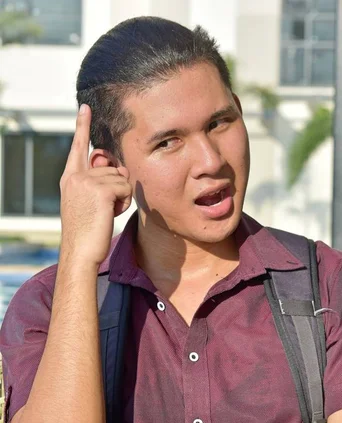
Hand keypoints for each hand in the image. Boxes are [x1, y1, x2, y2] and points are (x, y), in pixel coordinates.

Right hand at [59, 104, 132, 265]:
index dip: (82, 126)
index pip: (78, 148)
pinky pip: (125, 188)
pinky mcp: (100, 189)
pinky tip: (110, 214)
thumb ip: (99, 182)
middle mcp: (76, 176)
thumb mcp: (88, 203)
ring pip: (121, 179)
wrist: (80, 252)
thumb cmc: (87, 232)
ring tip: (105, 213)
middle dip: (116, 188)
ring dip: (121, 197)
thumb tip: (117, 166)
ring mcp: (87, 181)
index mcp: (70, 178)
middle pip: (112, 168)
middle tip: (104, 208)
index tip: (85, 108)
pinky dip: (124, 203)